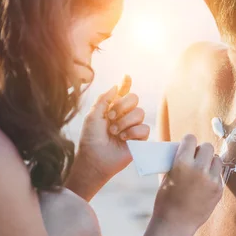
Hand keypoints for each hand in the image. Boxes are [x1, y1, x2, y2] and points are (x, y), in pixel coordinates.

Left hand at [67, 75, 149, 199]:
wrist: (95, 158)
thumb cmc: (90, 139)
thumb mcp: (93, 116)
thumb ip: (104, 99)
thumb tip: (117, 86)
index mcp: (112, 108)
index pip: (123, 93)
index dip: (126, 84)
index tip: (126, 76)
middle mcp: (124, 115)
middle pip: (134, 98)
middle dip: (122, 105)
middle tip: (110, 117)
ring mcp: (133, 127)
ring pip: (140, 113)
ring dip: (125, 122)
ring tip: (114, 132)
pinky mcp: (140, 139)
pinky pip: (144, 128)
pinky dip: (132, 132)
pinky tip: (123, 139)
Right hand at [153, 135, 222, 231]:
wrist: (175, 224)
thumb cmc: (166, 200)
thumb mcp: (167, 176)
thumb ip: (179, 161)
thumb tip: (188, 150)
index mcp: (182, 163)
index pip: (191, 139)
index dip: (188, 141)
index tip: (187, 145)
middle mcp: (199, 169)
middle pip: (207, 147)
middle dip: (201, 150)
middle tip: (196, 157)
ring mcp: (212, 180)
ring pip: (216, 159)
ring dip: (210, 161)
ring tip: (202, 169)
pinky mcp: (219, 190)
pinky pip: (219, 175)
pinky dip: (213, 176)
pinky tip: (204, 183)